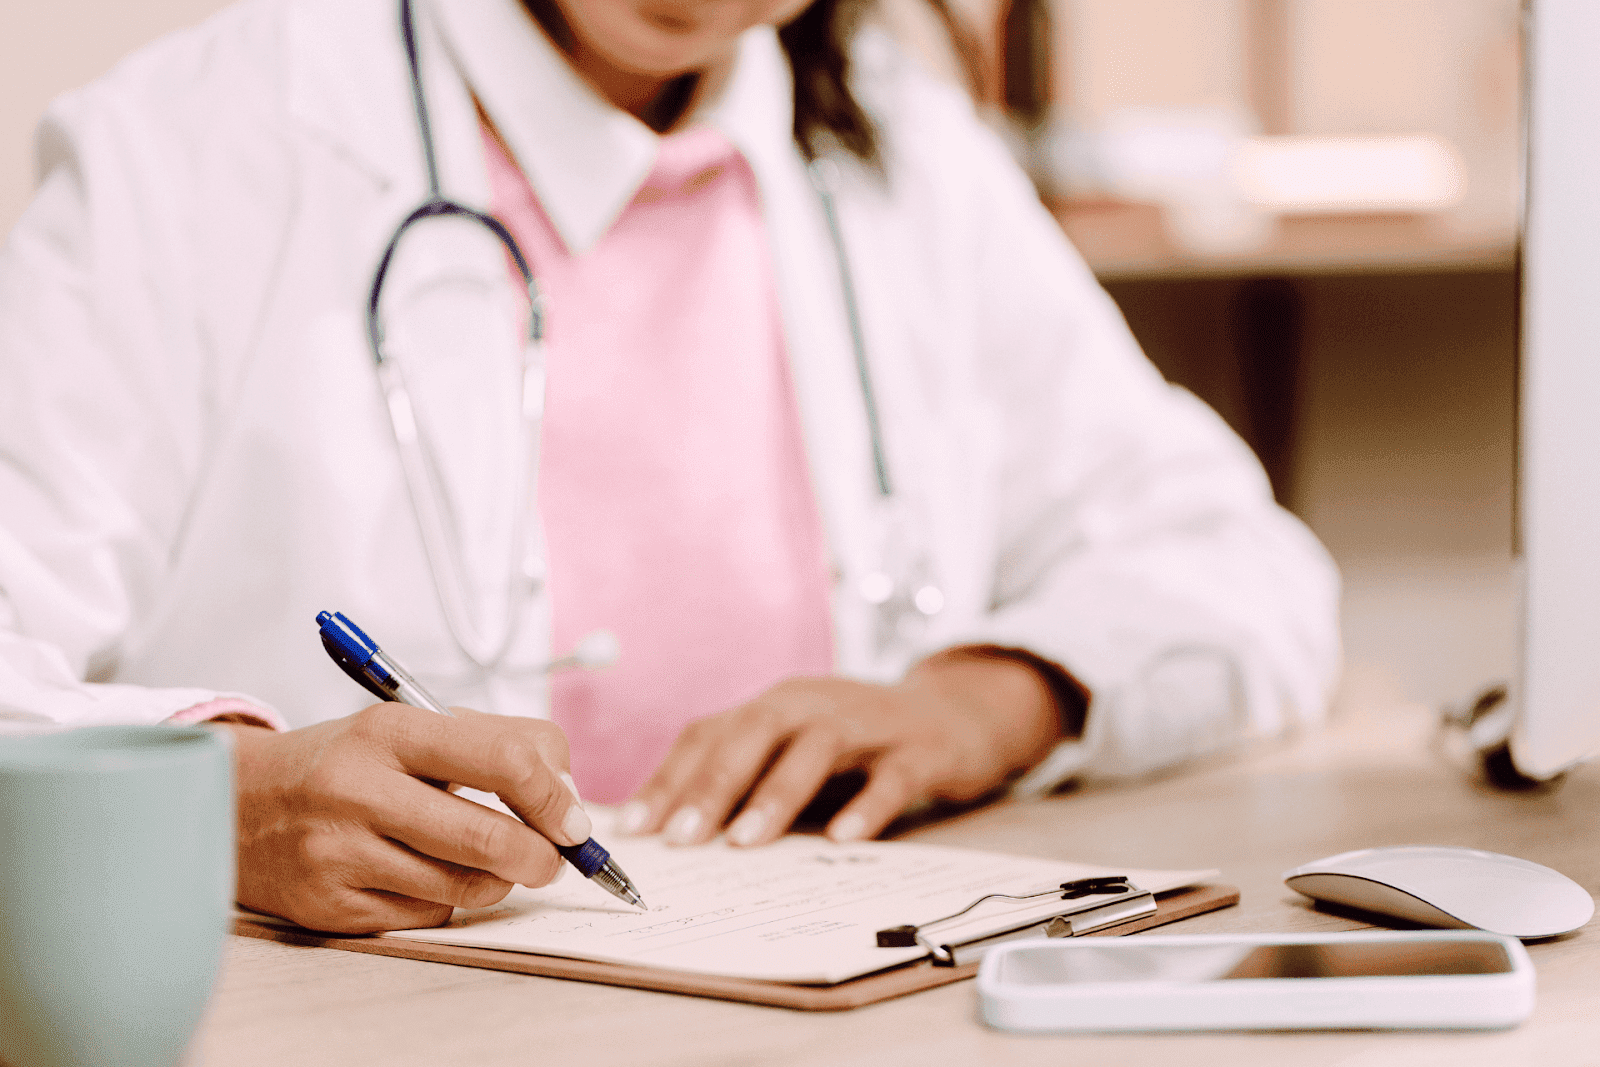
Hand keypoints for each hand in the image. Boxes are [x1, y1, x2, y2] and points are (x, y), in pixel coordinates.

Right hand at [226, 703, 590, 933]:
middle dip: (541, 857)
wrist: (238, 802)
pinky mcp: (329, 905)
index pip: (504, 759)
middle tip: (552, 860)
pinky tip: (427, 875)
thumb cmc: (348, 763)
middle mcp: (359, 789)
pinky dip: (446, 901)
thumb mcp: (414, 727)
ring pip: (463, 885)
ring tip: (489, 861)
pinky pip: (424, 916)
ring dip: (496, 880)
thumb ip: (500, 745)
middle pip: (488, 837)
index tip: (574, 822)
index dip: (555, 797)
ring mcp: (339, 851)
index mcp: (391, 731)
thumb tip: (568, 798)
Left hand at [619, 650, 1062, 847]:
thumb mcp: (797, 747)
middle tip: (681, 838)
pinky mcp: (919, 750)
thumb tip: (672, 827)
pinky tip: (843, 840)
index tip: (635, 828)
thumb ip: (748, 775)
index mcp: (777, 705)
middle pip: (755, 732)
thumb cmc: (860, 743)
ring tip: (744, 842)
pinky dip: (866, 806)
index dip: (670, 778)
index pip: (712, 733)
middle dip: (713, 785)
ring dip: (776, 794)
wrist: (957, 715)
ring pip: (816, 749)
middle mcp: (815, 703)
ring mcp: (869, 724)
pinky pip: (890, 777)